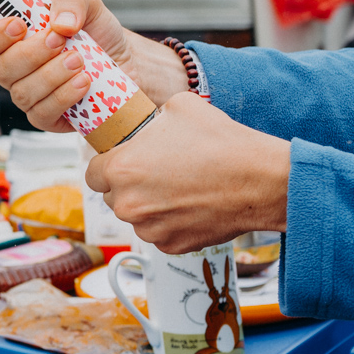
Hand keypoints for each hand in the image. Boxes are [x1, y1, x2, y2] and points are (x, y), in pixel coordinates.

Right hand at [0, 0, 189, 128]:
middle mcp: (16, 71)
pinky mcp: (49, 119)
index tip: (18, 25)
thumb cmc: (99, 35)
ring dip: (51, 75)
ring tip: (78, 61)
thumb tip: (61, 23)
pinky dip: (64, 96)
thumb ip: (71, 1)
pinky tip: (83, 82)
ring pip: (23, 93)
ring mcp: (31, 97)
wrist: (128, 62)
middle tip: (59, 41)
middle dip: (31, 54)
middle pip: (2, 69)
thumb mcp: (88, 4)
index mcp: (13, 43)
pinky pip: (43, 114)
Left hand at [87, 94, 290, 252]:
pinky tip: (191, 204)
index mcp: (122, 169)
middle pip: (112, 196)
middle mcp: (129, 204)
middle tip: (156, 173)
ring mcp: (150, 229)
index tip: (123, 162)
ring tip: (178, 187)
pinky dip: (170, 222)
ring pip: (136, 216)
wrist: (261, 181)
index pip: (93, 173)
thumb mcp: (178, 107)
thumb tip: (148, 122)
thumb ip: (150, 119)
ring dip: (148, 205)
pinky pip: (159, 232)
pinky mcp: (171, 246)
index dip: (107, 166)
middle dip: (128, 185)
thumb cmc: (222, 143)